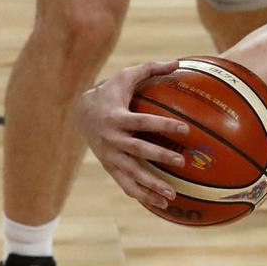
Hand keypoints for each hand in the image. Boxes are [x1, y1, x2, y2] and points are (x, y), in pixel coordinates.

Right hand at [76, 61, 189, 208]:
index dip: (163, 126)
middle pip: (138, 150)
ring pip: (131, 174)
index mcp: (117, 118)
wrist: (81, 113)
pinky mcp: (110, 168)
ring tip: (173, 195)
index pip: (144, 122)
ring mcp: (110, 156)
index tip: (185, 128)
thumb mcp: (125, 76)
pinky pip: (127, 185)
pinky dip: (143, 195)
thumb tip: (178, 61)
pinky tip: (162, 204)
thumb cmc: (110, 93)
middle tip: (182, 162)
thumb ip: (150, 69)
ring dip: (151, 186)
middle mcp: (112, 139)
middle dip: (159, 157)